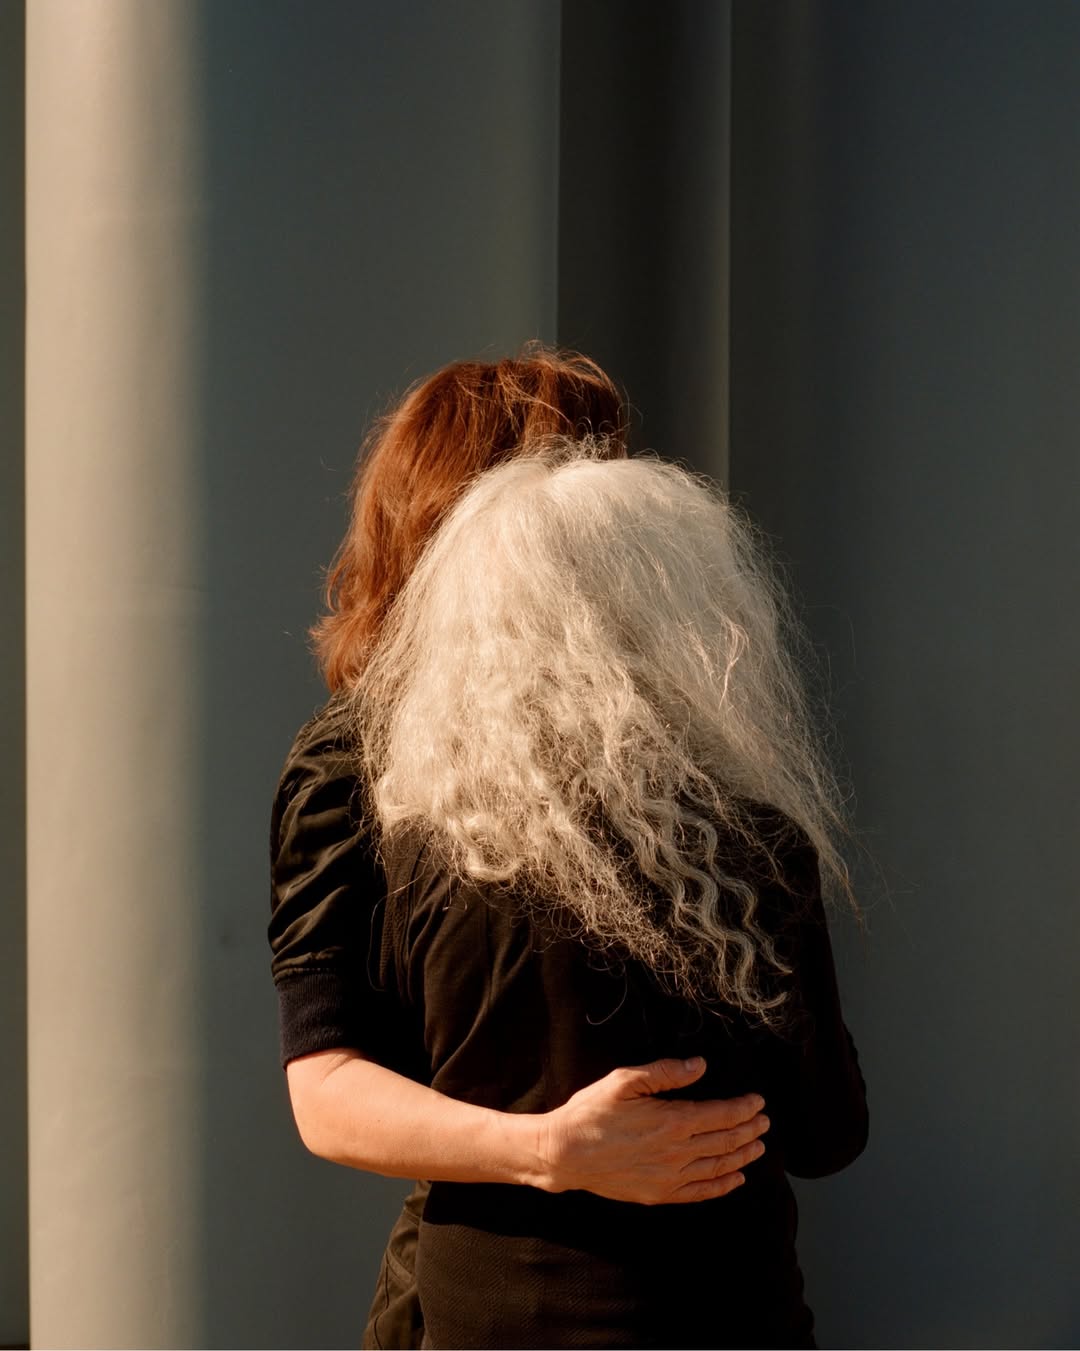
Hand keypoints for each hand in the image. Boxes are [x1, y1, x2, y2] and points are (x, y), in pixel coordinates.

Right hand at [537, 1057, 768, 1203]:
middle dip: (750, 1130)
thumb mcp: (624, 1081)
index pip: (721, 1115)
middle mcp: (677, 1153)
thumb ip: (665, 1072)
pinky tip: (735, 1179)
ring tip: (759, 1147)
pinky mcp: (660, 1194)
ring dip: (743, 1156)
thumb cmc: (591, 1112)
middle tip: (765, 1122)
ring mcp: (670, 1177)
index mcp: (672, 1121)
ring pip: (719, 1167)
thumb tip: (700, 1065)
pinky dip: (723, 1185)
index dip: (744, 1108)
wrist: (564, 1154)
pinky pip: (701, 1192)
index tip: (758, 1102)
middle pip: (725, 1141)